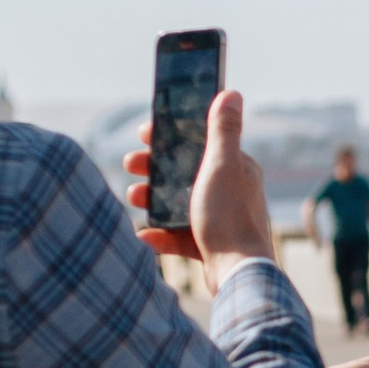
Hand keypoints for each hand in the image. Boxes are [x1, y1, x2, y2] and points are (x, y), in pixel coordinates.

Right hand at [126, 92, 275, 287]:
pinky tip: (144, 235)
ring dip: (152, 199)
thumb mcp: (223, 165)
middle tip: (130, 164)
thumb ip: (224, 130)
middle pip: (184, 173)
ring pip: (178, 204)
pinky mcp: (209, 247)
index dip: (171, 136)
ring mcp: (219, 220)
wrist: (238, 274)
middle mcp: (230, 192)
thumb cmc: (230, 217)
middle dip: (154, 168)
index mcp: (235, 169)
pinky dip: (159, 235)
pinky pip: (178, 237)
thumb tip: (231, 93)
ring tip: (132, 197)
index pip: (200, 143)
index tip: (145, 133)